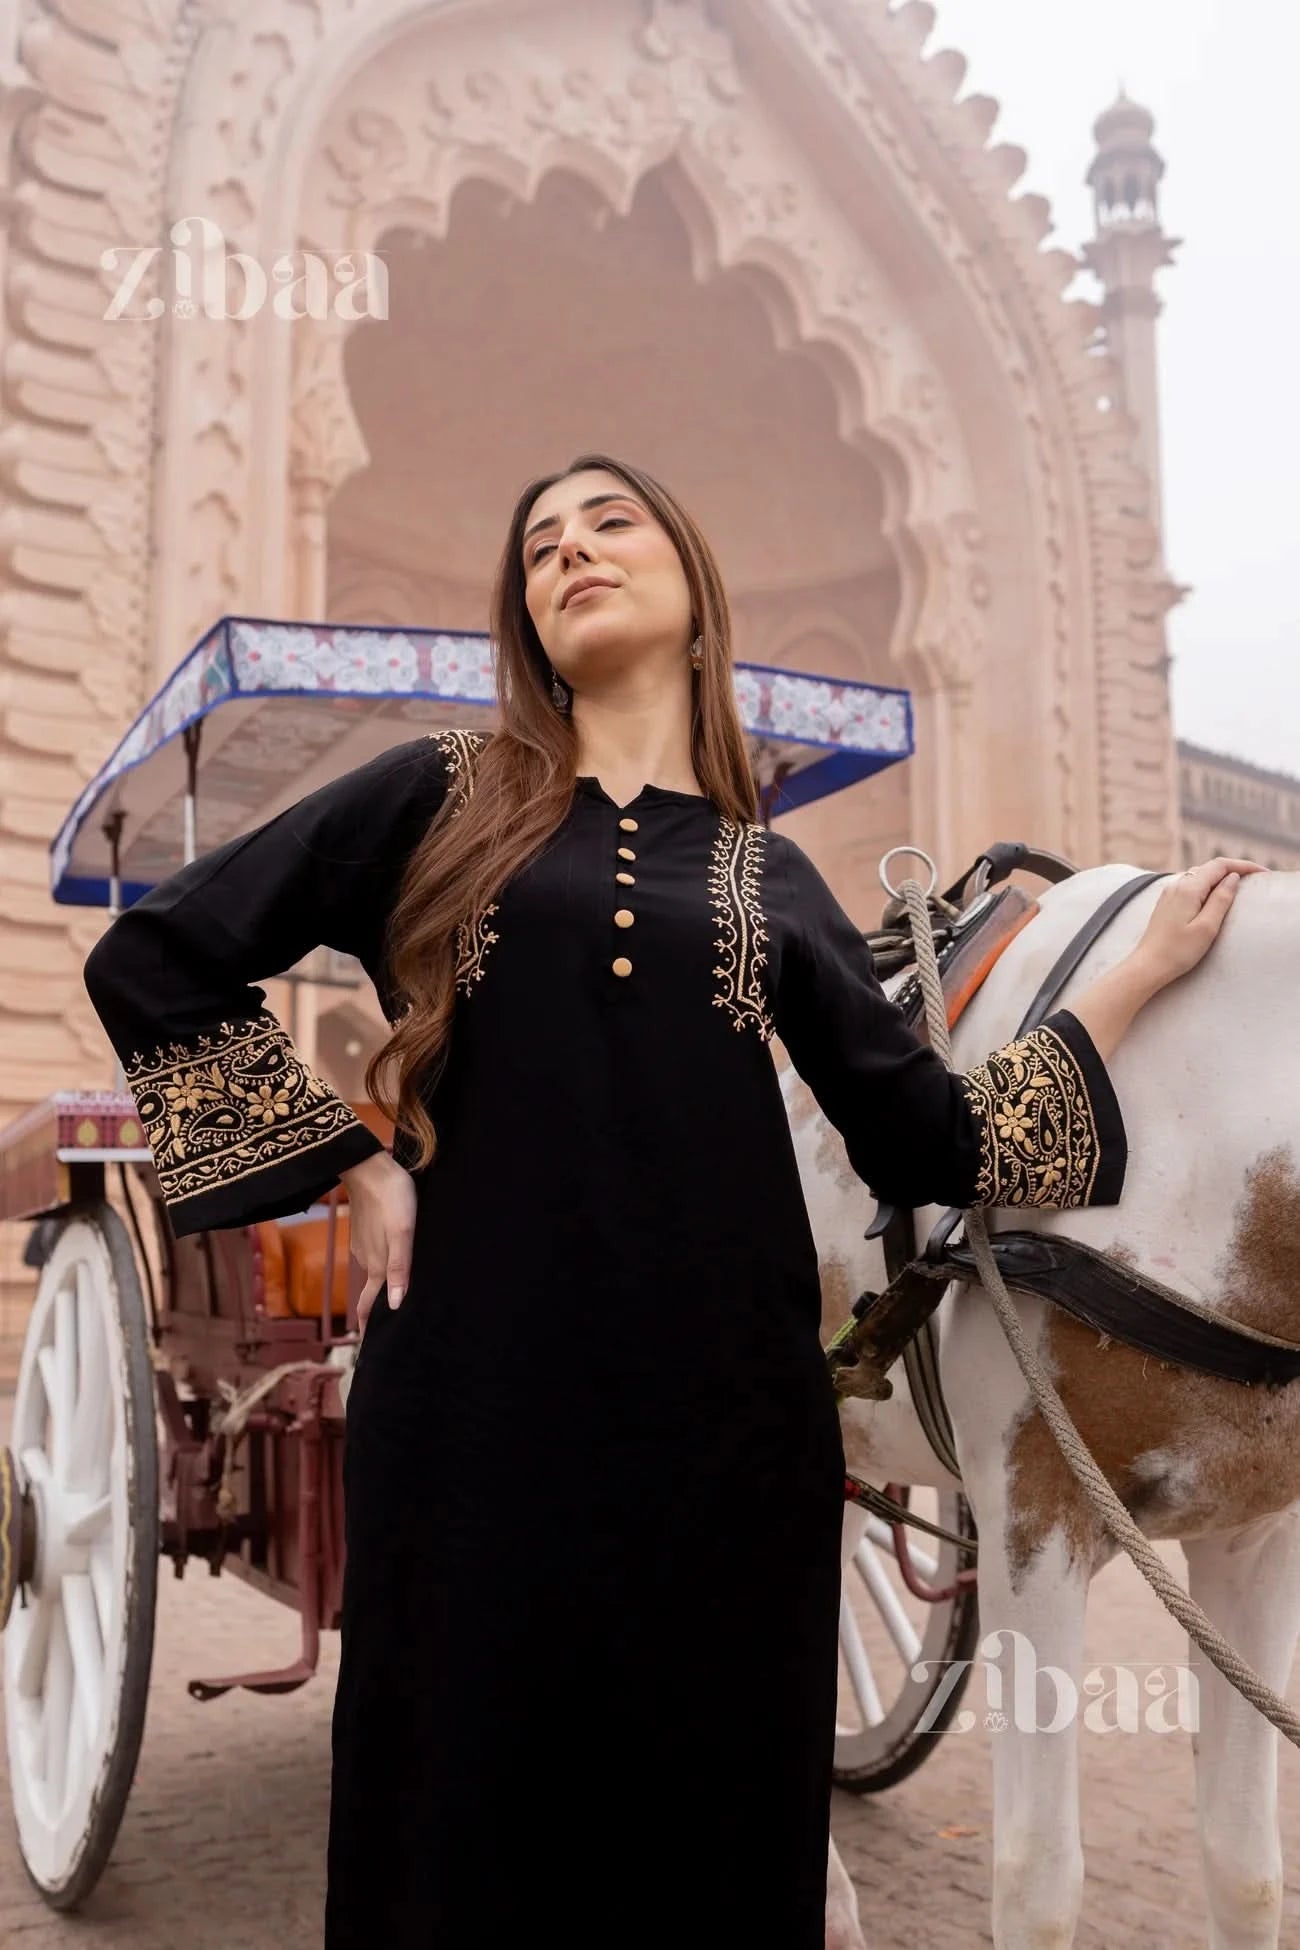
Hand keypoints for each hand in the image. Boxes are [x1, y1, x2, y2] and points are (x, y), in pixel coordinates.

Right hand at [340, 1150, 416, 1330]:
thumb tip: (393, 1305)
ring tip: (389, 1302)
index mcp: (377, 1265)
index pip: (369, 1305)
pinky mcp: (364, 1231)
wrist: (368, 1166)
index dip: (369, 1326)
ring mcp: (363, 1245)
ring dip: (378, 1289)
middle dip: (374, 1313)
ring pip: (372, 1273)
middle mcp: (367, 1260)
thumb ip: (399, 1268)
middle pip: (370, 1293)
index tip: (369, 1348)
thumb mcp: (402, 1233)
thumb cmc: (392, 1198)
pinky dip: (379, 1267)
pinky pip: (372, 1256)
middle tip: (382, 1332)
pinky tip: (388, 1264)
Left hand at [1129, 856, 1265, 991]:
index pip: (1219, 866)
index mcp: (1188, 889)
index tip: (1262, 872)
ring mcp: (1169, 893)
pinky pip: (1191, 885)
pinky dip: (1207, 884)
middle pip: (1209, 868)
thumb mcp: (1207, 927)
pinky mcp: (1167, 902)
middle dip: (1233, 869)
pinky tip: (1215, 894)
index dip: (1243, 865)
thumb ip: (1221, 899)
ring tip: (1239, 885)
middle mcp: (1176, 885)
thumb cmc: (1178, 951)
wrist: (1147, 966)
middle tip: (1255, 878)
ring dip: (1220, 876)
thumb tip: (1233, 878)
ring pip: (1200, 875)